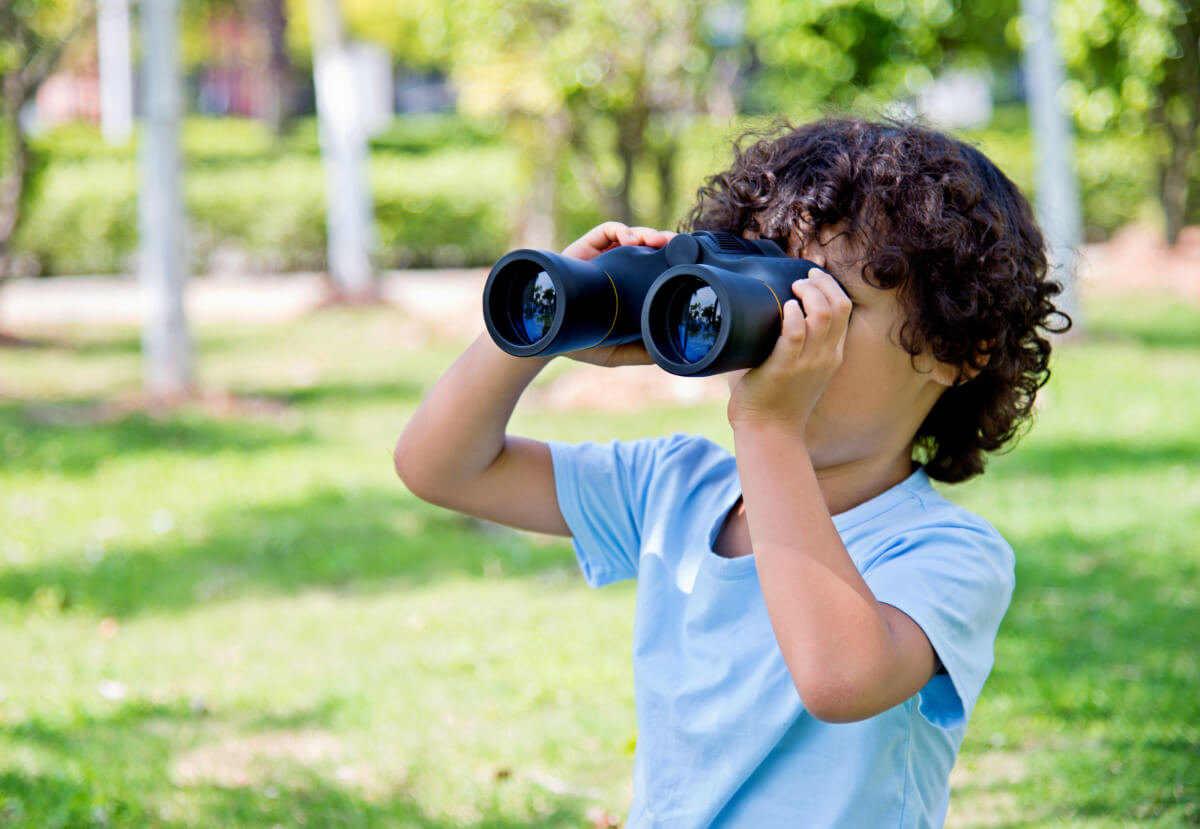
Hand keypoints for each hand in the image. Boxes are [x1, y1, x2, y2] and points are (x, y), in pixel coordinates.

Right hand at [560, 222, 675, 366]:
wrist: (548, 334)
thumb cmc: (583, 340)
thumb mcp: (618, 351)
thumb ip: (640, 351)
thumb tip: (666, 354)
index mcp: (630, 287)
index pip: (655, 266)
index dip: (672, 259)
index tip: (686, 261)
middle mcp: (618, 268)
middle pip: (647, 246)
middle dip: (664, 241)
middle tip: (677, 245)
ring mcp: (602, 256)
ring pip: (632, 234)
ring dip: (648, 233)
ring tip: (656, 241)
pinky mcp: (586, 247)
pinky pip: (607, 230)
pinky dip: (622, 230)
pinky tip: (630, 241)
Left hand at [727, 269, 851, 433]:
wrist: (770, 432)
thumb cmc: (777, 399)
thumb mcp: (800, 369)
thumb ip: (795, 345)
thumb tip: (765, 314)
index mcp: (832, 354)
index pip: (844, 309)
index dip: (830, 286)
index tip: (812, 275)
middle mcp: (825, 356)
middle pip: (838, 306)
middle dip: (821, 283)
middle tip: (801, 278)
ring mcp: (807, 363)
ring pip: (821, 315)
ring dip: (808, 293)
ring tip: (793, 288)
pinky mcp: (784, 368)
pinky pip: (795, 334)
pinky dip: (791, 315)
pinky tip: (785, 306)